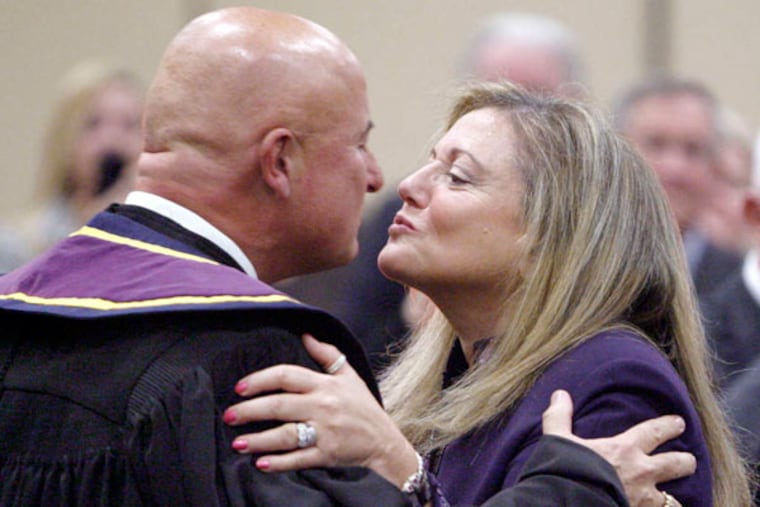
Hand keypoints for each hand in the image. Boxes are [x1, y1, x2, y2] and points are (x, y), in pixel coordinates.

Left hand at [224, 334, 418, 488]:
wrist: (384, 442)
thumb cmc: (363, 408)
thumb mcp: (350, 377)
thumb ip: (328, 355)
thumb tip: (306, 334)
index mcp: (325, 385)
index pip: (287, 376)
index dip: (260, 379)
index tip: (240, 387)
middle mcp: (323, 407)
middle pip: (279, 405)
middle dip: (250, 410)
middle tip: (229, 415)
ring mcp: (325, 432)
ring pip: (286, 435)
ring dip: (259, 439)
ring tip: (237, 443)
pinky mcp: (327, 455)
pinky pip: (299, 459)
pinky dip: (279, 462)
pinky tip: (261, 463)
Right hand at [542, 390, 692, 506]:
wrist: (568, 504)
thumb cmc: (566, 471)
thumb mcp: (557, 440)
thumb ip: (559, 417)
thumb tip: (559, 395)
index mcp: (624, 449)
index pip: (654, 432)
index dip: (668, 426)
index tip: (679, 422)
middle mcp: (641, 473)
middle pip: (676, 464)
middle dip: (686, 462)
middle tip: (689, 460)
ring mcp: (643, 500)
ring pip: (672, 500)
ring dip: (672, 499)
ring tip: (672, 499)